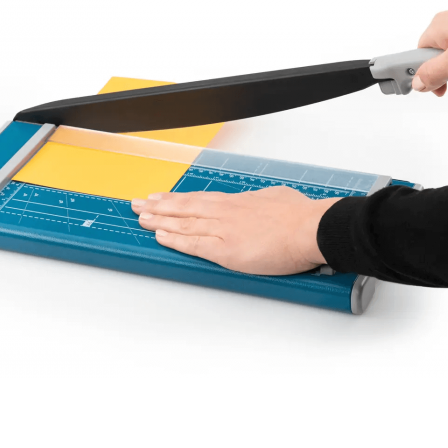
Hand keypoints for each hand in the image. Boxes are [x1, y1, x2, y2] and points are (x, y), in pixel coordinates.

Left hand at [131, 187, 339, 274]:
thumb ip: (262, 201)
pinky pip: (194, 245)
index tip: (161, 197)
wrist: (308, 228)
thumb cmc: (299, 215)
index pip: (199, 199)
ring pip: (184, 224)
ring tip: (141, 218)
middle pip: (184, 207)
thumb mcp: (277, 197)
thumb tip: (261, 201)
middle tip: (138, 204)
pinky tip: (161, 237)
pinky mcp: (226, 250)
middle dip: (158, 206)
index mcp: (237, 202)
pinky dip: (175, 241)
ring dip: (160, 221)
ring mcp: (223, 230)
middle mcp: (225, 213)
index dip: (177, 199)